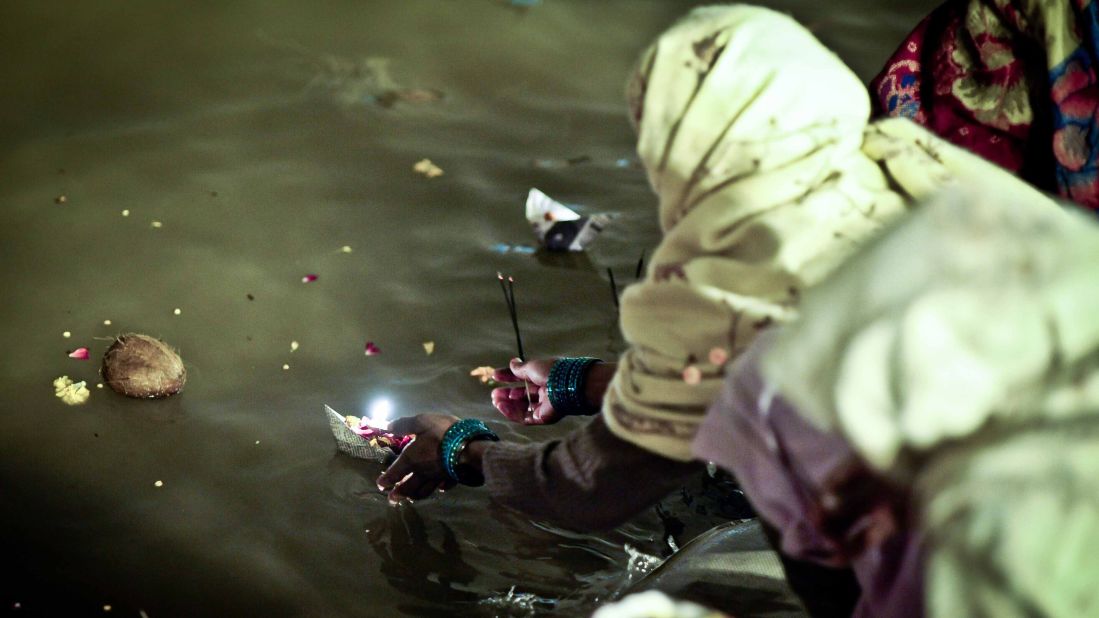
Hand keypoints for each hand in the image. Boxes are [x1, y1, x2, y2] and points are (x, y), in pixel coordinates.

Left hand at [376, 414, 459, 503]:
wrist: (469, 446)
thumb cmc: (442, 433)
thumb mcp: (421, 422)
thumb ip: (403, 425)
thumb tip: (385, 426)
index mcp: (411, 459)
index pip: (395, 473)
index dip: (386, 480)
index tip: (380, 485)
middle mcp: (422, 472)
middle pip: (408, 487)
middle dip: (398, 494)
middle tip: (391, 499)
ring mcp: (438, 477)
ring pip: (424, 491)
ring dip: (415, 495)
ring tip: (410, 499)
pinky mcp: (452, 478)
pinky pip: (443, 486)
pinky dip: (439, 489)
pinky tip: (439, 489)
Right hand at [491, 358, 616, 424]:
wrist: (569, 386)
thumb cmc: (553, 371)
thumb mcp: (533, 366)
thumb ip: (520, 368)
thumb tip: (512, 363)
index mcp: (544, 376)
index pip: (523, 378)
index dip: (509, 376)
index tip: (495, 375)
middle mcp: (545, 391)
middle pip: (522, 395)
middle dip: (507, 394)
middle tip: (494, 393)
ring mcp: (545, 405)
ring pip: (522, 407)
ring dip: (508, 405)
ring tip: (495, 401)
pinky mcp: (544, 417)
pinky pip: (525, 417)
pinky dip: (512, 413)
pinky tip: (502, 407)